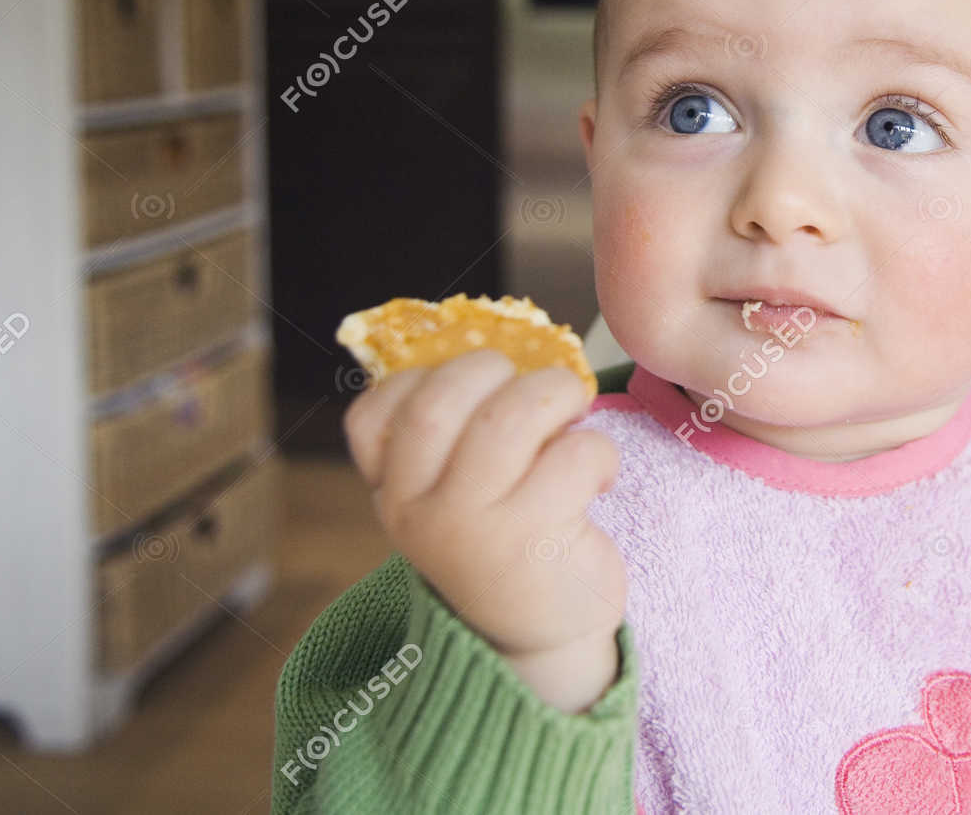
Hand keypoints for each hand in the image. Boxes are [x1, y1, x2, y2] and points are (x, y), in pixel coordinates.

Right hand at [343, 349, 626, 708]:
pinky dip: (598, 450)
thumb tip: (498, 335)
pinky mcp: (534, 545)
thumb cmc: (503, 540)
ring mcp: (472, 531)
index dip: (423, 378)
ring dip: (555, 394)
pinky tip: (599, 475)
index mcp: (394, 492)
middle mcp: (420, 513)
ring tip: (573, 412)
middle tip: (536, 386)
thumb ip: (456, 434)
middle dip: (495, 369)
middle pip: (440, 401)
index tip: (473, 385)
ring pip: (509, 418)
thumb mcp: (458, 495)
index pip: (372, 416)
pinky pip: (572, 456)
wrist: (539, 636)